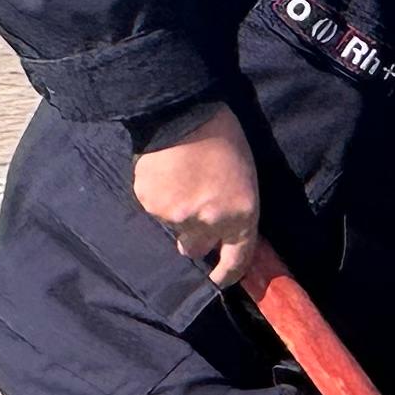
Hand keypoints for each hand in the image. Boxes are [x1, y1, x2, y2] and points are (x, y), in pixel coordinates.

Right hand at [131, 103, 261, 284]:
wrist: (182, 112)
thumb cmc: (222, 137)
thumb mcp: (243, 177)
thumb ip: (231, 210)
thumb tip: (212, 233)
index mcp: (241, 216)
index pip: (236, 259)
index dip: (226, 274)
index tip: (219, 281)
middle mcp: (209, 223)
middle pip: (194, 250)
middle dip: (192, 238)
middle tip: (190, 210)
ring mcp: (177, 217)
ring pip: (171, 228)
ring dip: (173, 212)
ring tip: (177, 179)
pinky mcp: (151, 205)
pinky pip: (152, 210)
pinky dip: (155, 197)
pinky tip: (162, 172)